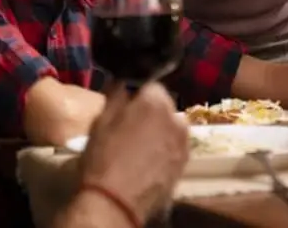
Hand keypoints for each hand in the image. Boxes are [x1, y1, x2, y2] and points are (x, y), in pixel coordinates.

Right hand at [77, 82, 188, 222]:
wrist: (115, 202)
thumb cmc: (102, 160)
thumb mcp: (101, 123)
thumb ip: (116, 97)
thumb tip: (123, 84)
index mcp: (155, 102)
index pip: (152, 86)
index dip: (138, 96)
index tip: (128, 106)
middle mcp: (176, 117)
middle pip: (165, 107)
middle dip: (151, 114)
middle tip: (132, 129)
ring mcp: (184, 141)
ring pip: (172, 128)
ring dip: (160, 132)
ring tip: (141, 149)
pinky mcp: (186, 162)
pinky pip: (175, 147)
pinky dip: (165, 150)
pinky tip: (149, 163)